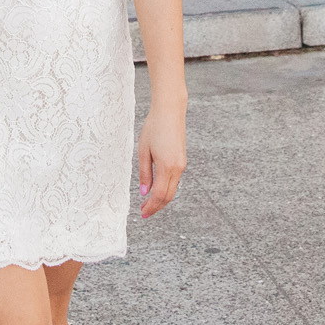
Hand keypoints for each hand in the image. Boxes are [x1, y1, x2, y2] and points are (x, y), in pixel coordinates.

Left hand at [136, 104, 184, 218]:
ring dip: (161, 199)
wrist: (170, 111)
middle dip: (157, 206)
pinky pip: (174, 180)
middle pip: (168, 196)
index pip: (159, 195)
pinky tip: (156, 189)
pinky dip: (165, 188)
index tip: (142, 213)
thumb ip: (144, 173)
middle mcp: (177, 168)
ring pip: (172, 189)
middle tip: (144, 212)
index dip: (151, 207)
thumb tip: (144, 192)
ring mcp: (181, 164)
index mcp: (167, 167)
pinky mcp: (182, 160)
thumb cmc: (154, 128)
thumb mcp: (143, 151)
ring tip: (148, 203)